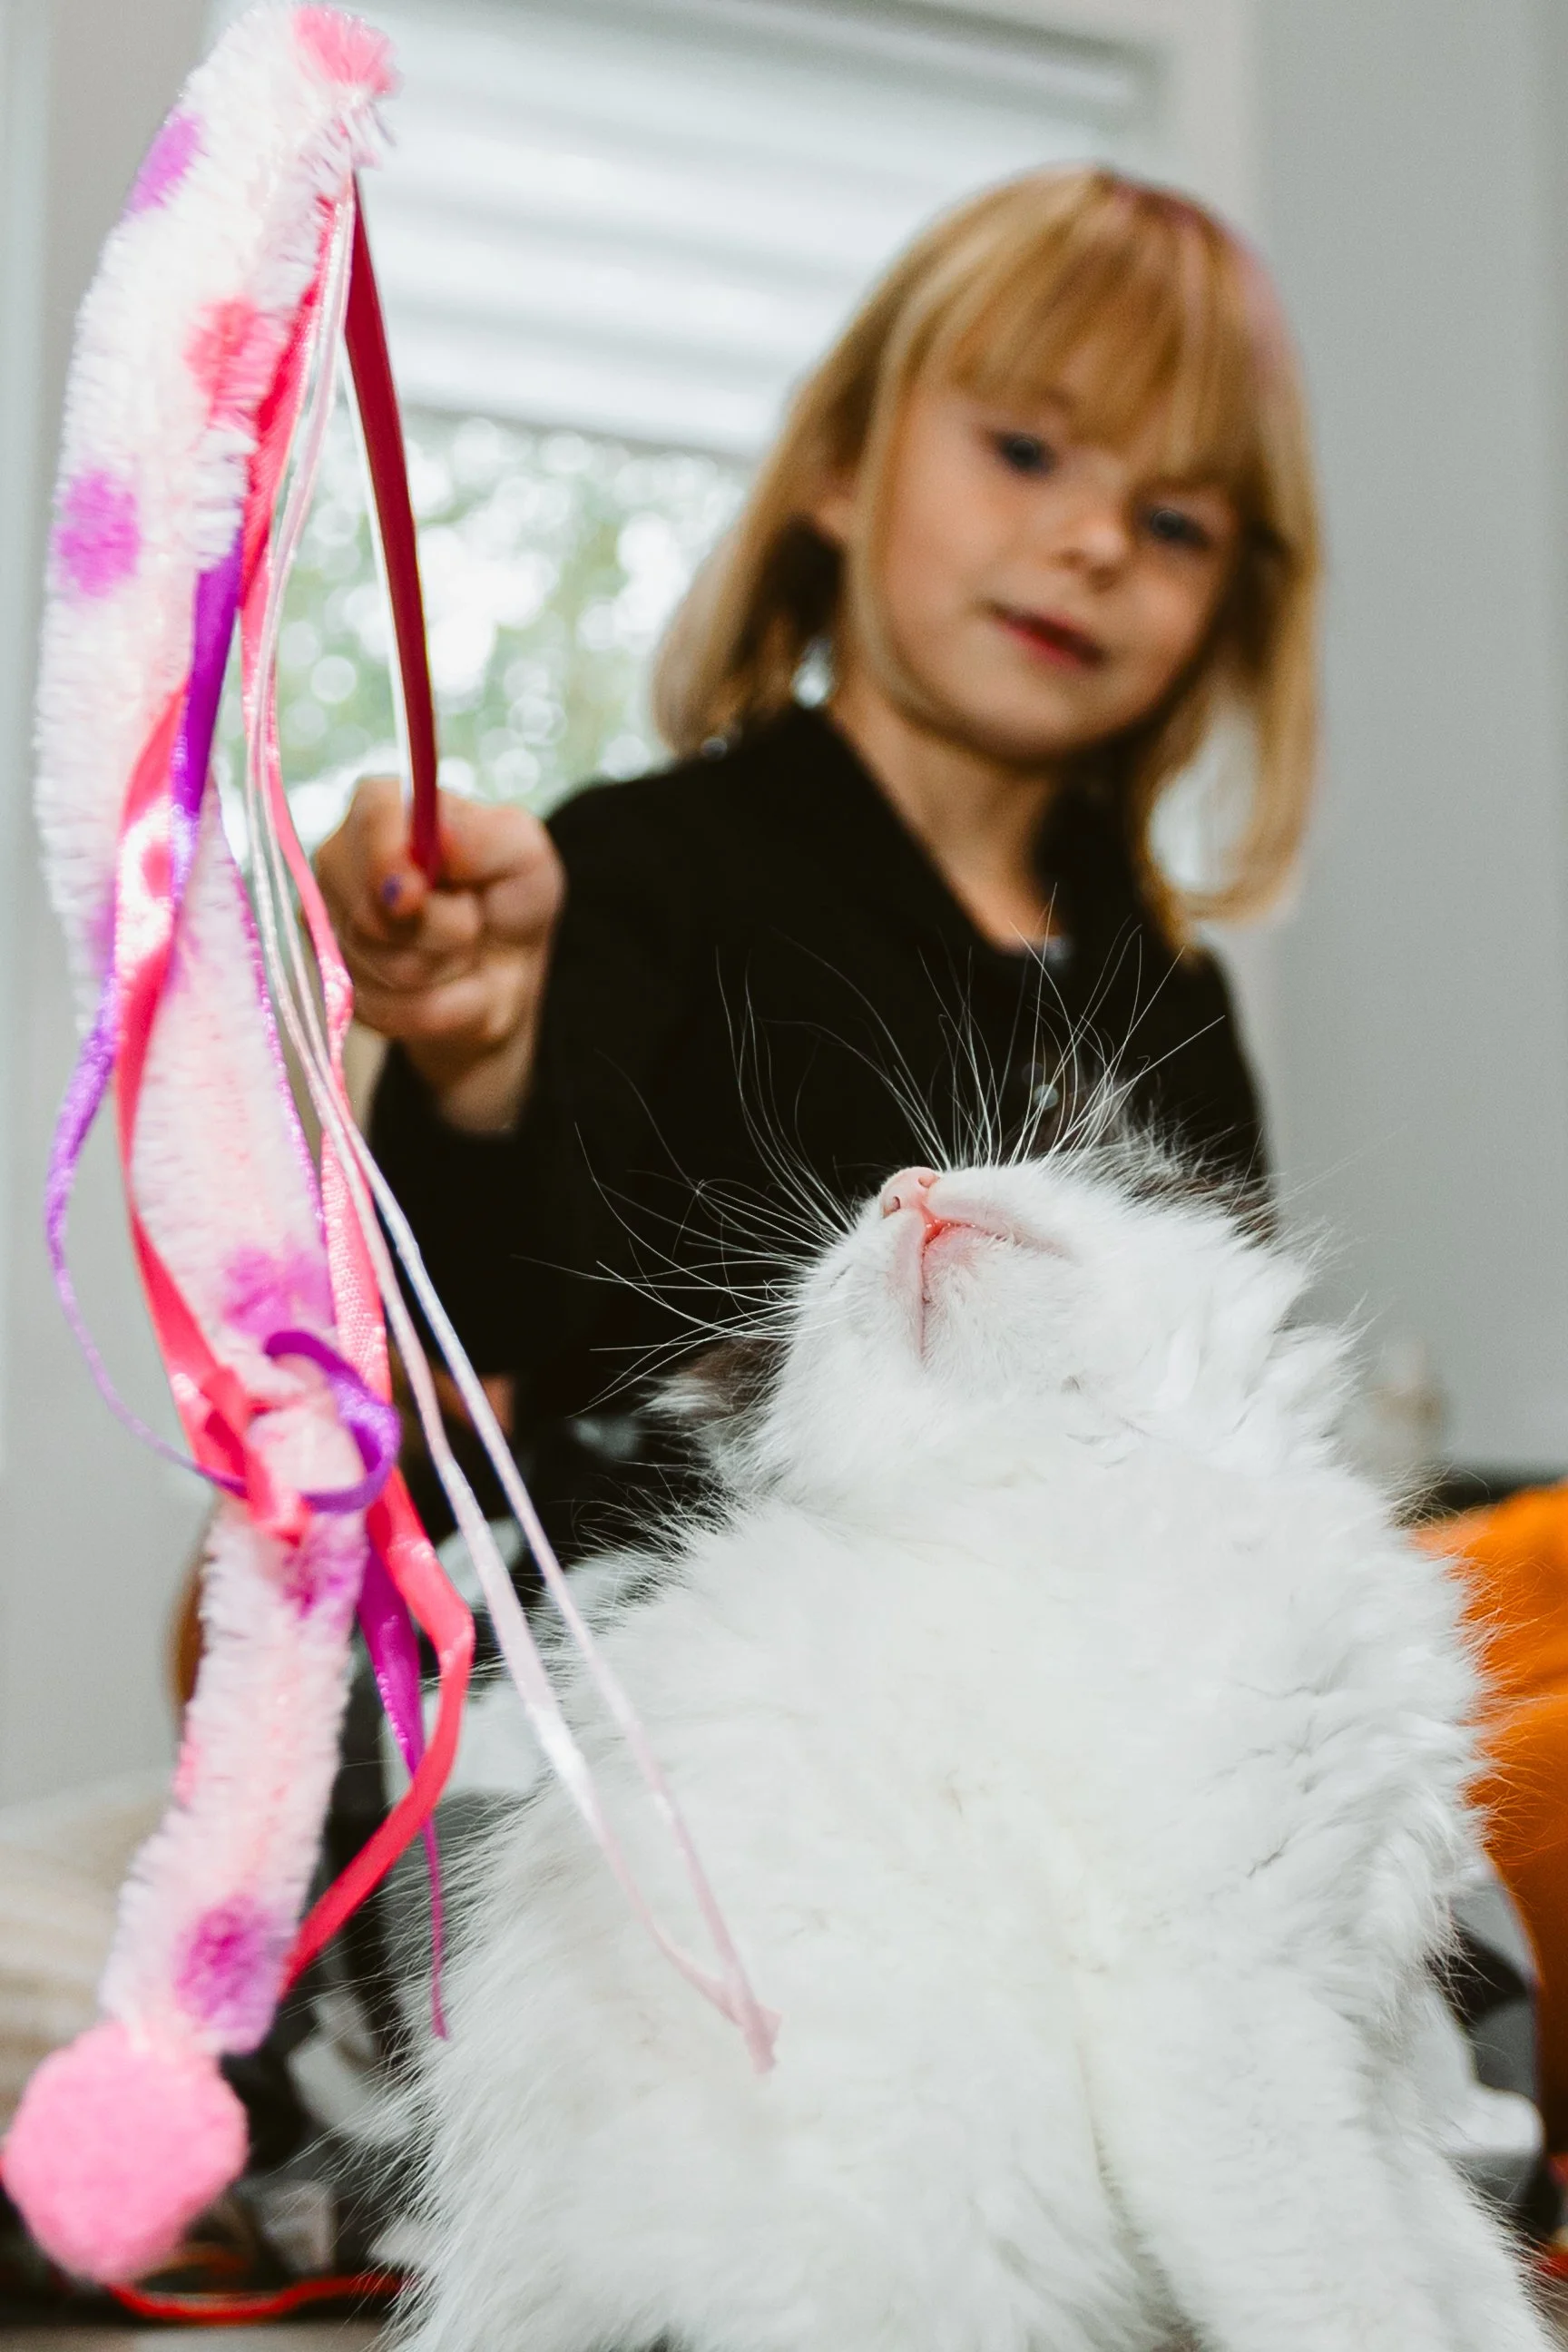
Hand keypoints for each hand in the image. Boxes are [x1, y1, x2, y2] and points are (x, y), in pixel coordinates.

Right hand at [315, 775, 563, 1132]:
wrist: (502, 970)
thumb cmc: (509, 898)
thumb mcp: (523, 856)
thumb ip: (487, 838)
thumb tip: (439, 832)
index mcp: (380, 808)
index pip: (370, 819)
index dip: (391, 859)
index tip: (419, 891)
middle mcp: (338, 862)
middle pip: (373, 910)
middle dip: (445, 929)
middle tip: (473, 918)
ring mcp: (329, 927)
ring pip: (391, 967)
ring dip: (450, 969)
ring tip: (462, 949)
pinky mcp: (337, 989)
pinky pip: (396, 1012)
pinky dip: (445, 1007)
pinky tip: (447, 984)